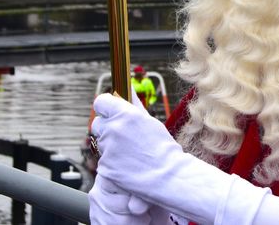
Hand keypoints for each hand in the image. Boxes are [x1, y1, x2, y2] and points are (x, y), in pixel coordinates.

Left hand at [91, 93, 268, 224]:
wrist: (178, 183)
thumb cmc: (172, 155)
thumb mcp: (155, 129)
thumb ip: (139, 113)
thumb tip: (131, 95)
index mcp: (131, 117)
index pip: (102, 102)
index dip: (108, 107)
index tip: (115, 113)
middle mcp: (118, 131)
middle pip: (100, 123)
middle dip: (111, 131)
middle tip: (129, 142)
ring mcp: (113, 152)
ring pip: (103, 145)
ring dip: (115, 151)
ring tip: (136, 160)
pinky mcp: (112, 171)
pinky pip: (106, 165)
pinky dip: (117, 168)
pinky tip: (133, 172)